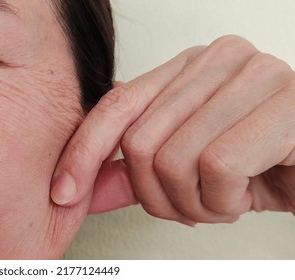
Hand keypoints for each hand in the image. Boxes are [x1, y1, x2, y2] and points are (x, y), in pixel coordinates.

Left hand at [51, 35, 294, 223]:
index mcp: (188, 66)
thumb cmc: (257, 166)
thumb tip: (78, 179)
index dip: (83, 152)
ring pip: (175, 160)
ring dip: (193, 204)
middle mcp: (219, 59)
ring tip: (220, 201)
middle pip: (141, 141)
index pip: (117, 104)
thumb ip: (137, 164)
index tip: (64, 191)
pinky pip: (218, 168)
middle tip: (187, 206)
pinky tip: (245, 195)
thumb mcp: (188, 162)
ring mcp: (255, 75)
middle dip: (156, 196)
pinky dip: (224, 203)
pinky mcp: (287, 105)